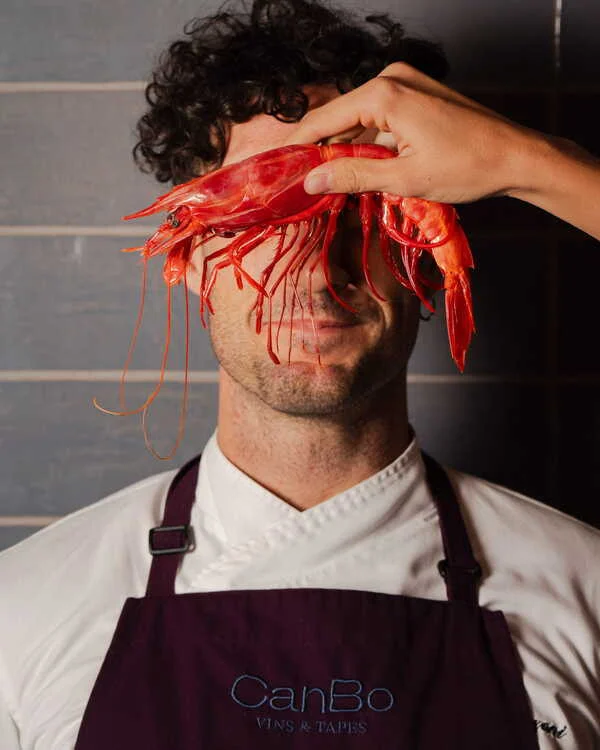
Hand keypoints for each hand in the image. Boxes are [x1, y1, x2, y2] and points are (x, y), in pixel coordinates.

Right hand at [283, 62, 542, 204]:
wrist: (518, 157)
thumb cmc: (466, 168)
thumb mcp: (404, 178)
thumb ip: (352, 176)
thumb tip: (310, 179)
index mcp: (385, 92)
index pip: (324, 119)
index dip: (299, 146)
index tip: (278, 168)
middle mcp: (392, 77)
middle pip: (341, 116)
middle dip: (323, 150)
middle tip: (303, 183)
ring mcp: (407, 83)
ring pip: (359, 119)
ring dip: (346, 149)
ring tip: (328, 183)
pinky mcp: (418, 95)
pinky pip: (379, 118)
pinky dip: (368, 143)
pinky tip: (360, 169)